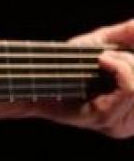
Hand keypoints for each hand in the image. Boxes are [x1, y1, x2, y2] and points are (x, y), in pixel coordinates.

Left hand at [39, 18, 133, 138]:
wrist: (37, 76)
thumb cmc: (68, 61)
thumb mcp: (103, 44)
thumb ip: (126, 35)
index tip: (113, 57)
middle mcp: (132, 124)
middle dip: (131, 60)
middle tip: (108, 56)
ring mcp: (120, 124)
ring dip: (124, 62)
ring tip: (104, 59)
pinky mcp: (105, 118)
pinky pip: (129, 89)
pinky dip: (119, 67)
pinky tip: (103, 60)